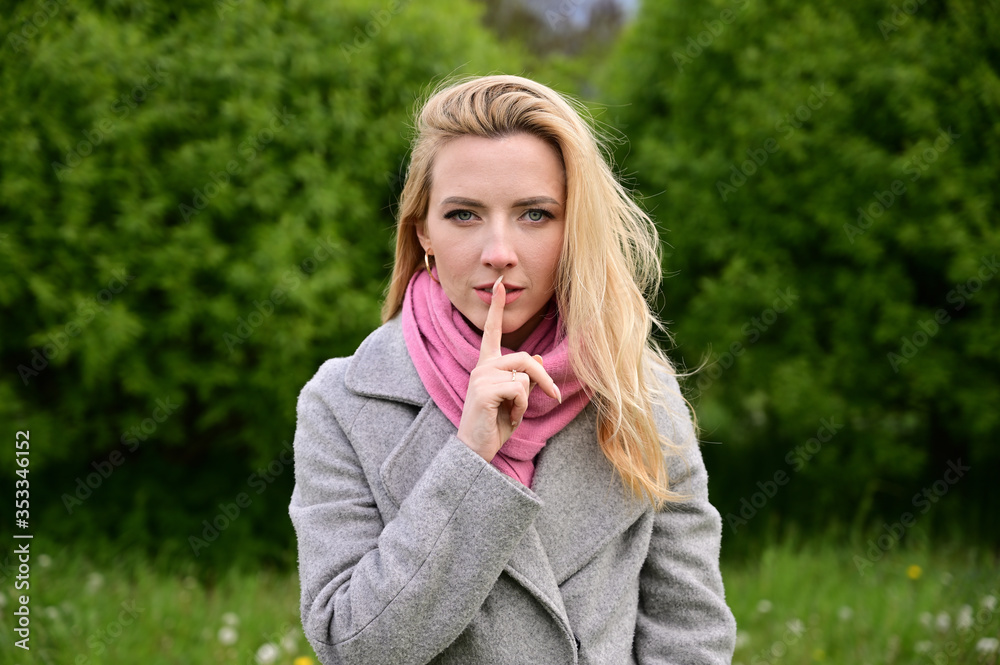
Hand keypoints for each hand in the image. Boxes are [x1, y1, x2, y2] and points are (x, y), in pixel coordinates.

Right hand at [457, 276, 562, 460]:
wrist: (475, 450)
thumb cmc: (494, 425)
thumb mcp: (515, 400)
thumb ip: (524, 379)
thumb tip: (539, 359)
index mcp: (487, 365)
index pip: (491, 331)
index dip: (495, 308)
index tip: (499, 283)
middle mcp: (482, 367)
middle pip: (525, 359)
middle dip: (545, 380)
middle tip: (556, 397)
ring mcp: (481, 377)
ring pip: (524, 376)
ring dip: (528, 400)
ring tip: (515, 414)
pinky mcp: (484, 390)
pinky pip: (519, 391)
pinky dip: (521, 408)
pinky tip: (509, 418)